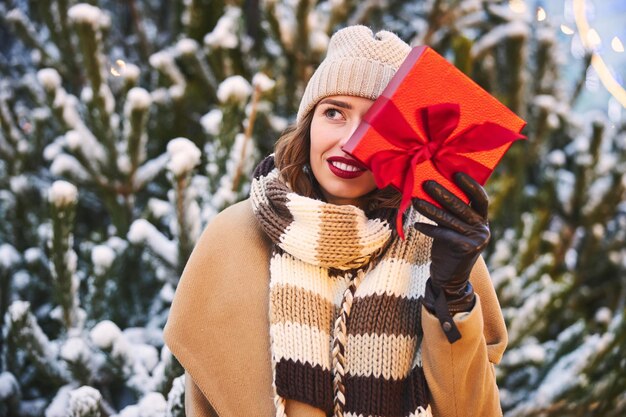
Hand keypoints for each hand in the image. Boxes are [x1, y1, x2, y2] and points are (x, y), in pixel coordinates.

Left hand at [413, 172, 489, 313]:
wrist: (450, 278)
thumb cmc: (448, 246)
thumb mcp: (453, 227)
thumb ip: (450, 211)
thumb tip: (432, 186)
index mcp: (482, 219)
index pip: (481, 198)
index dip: (471, 184)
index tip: (456, 173)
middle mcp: (483, 228)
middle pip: (462, 206)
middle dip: (443, 193)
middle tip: (427, 183)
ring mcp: (476, 239)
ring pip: (449, 220)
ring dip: (430, 209)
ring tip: (415, 200)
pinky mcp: (466, 249)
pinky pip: (444, 234)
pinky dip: (429, 229)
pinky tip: (416, 225)